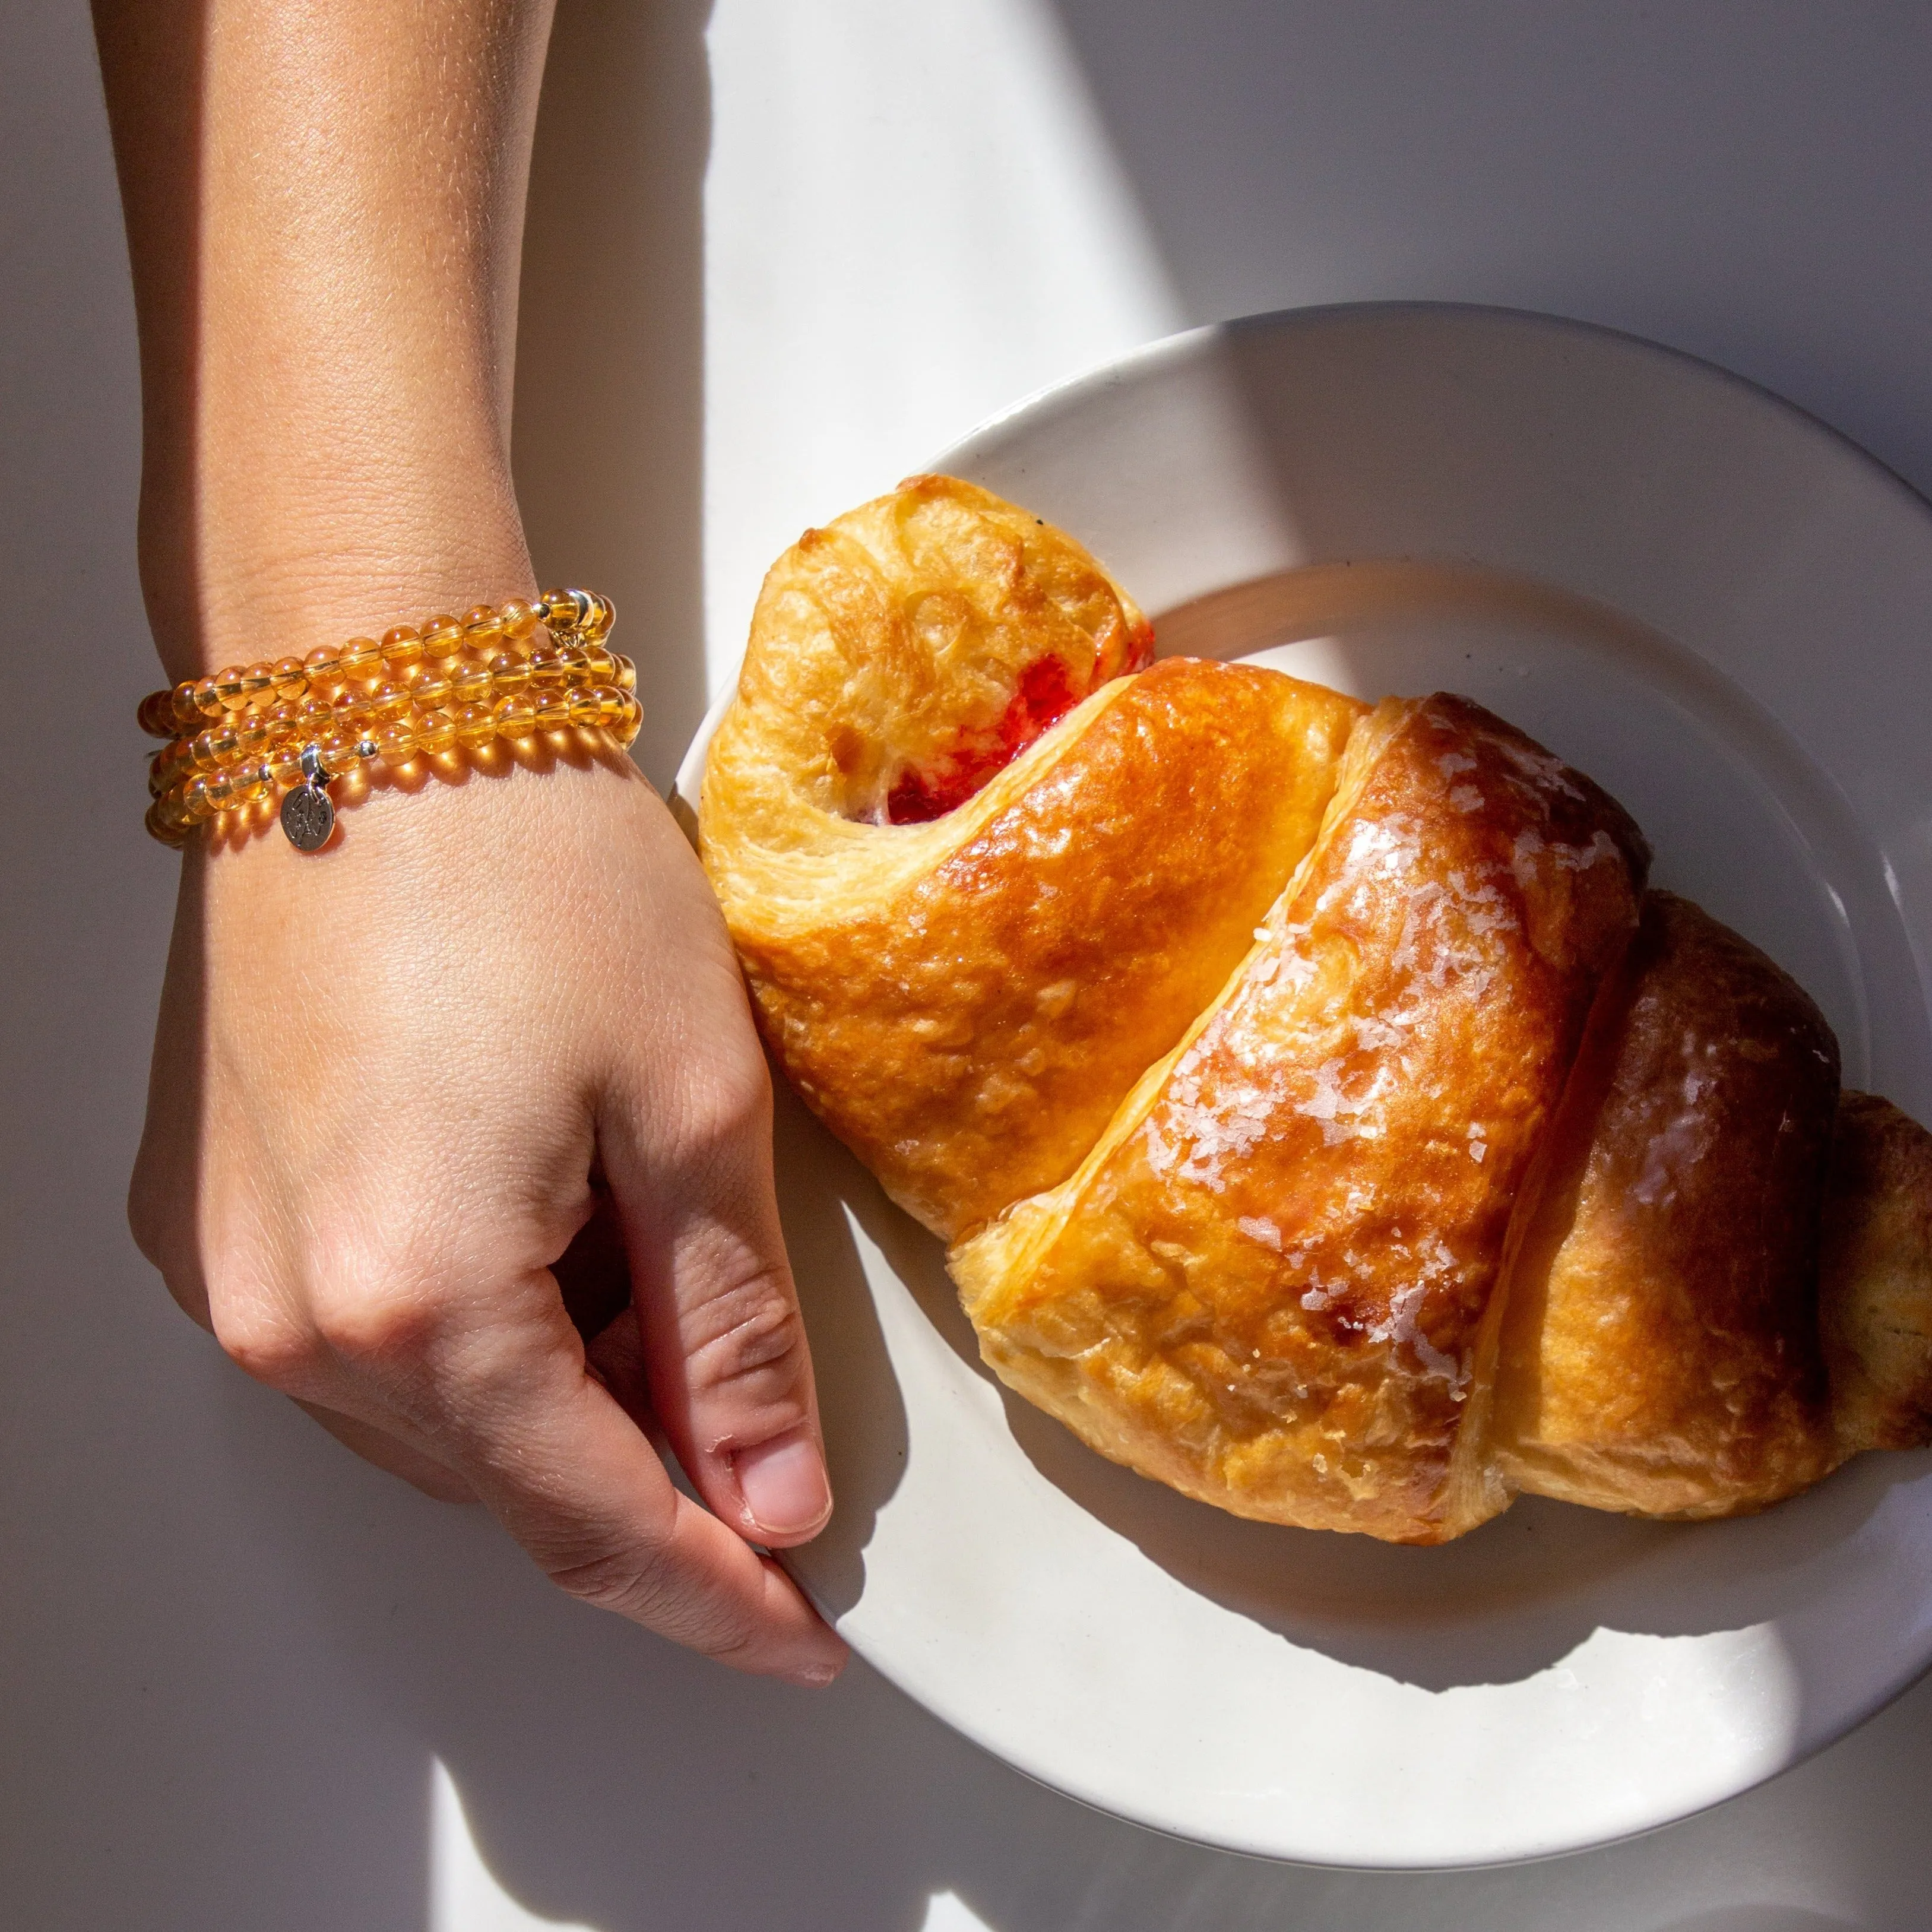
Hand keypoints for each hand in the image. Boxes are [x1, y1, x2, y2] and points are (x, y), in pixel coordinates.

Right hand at [129, 753, 848, 1685]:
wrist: (367, 710)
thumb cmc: (530, 870)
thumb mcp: (690, 1106)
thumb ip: (728, 1329)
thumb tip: (767, 1492)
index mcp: (423, 1306)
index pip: (597, 1528)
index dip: (716, 1596)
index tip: (797, 1634)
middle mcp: (295, 1321)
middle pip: (514, 1480)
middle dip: (651, 1461)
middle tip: (746, 1367)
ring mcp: (230, 1273)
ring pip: (440, 1417)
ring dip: (561, 1380)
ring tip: (631, 1226)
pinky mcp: (204, 1218)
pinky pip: (368, 1341)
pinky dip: (474, 1321)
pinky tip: (533, 1203)